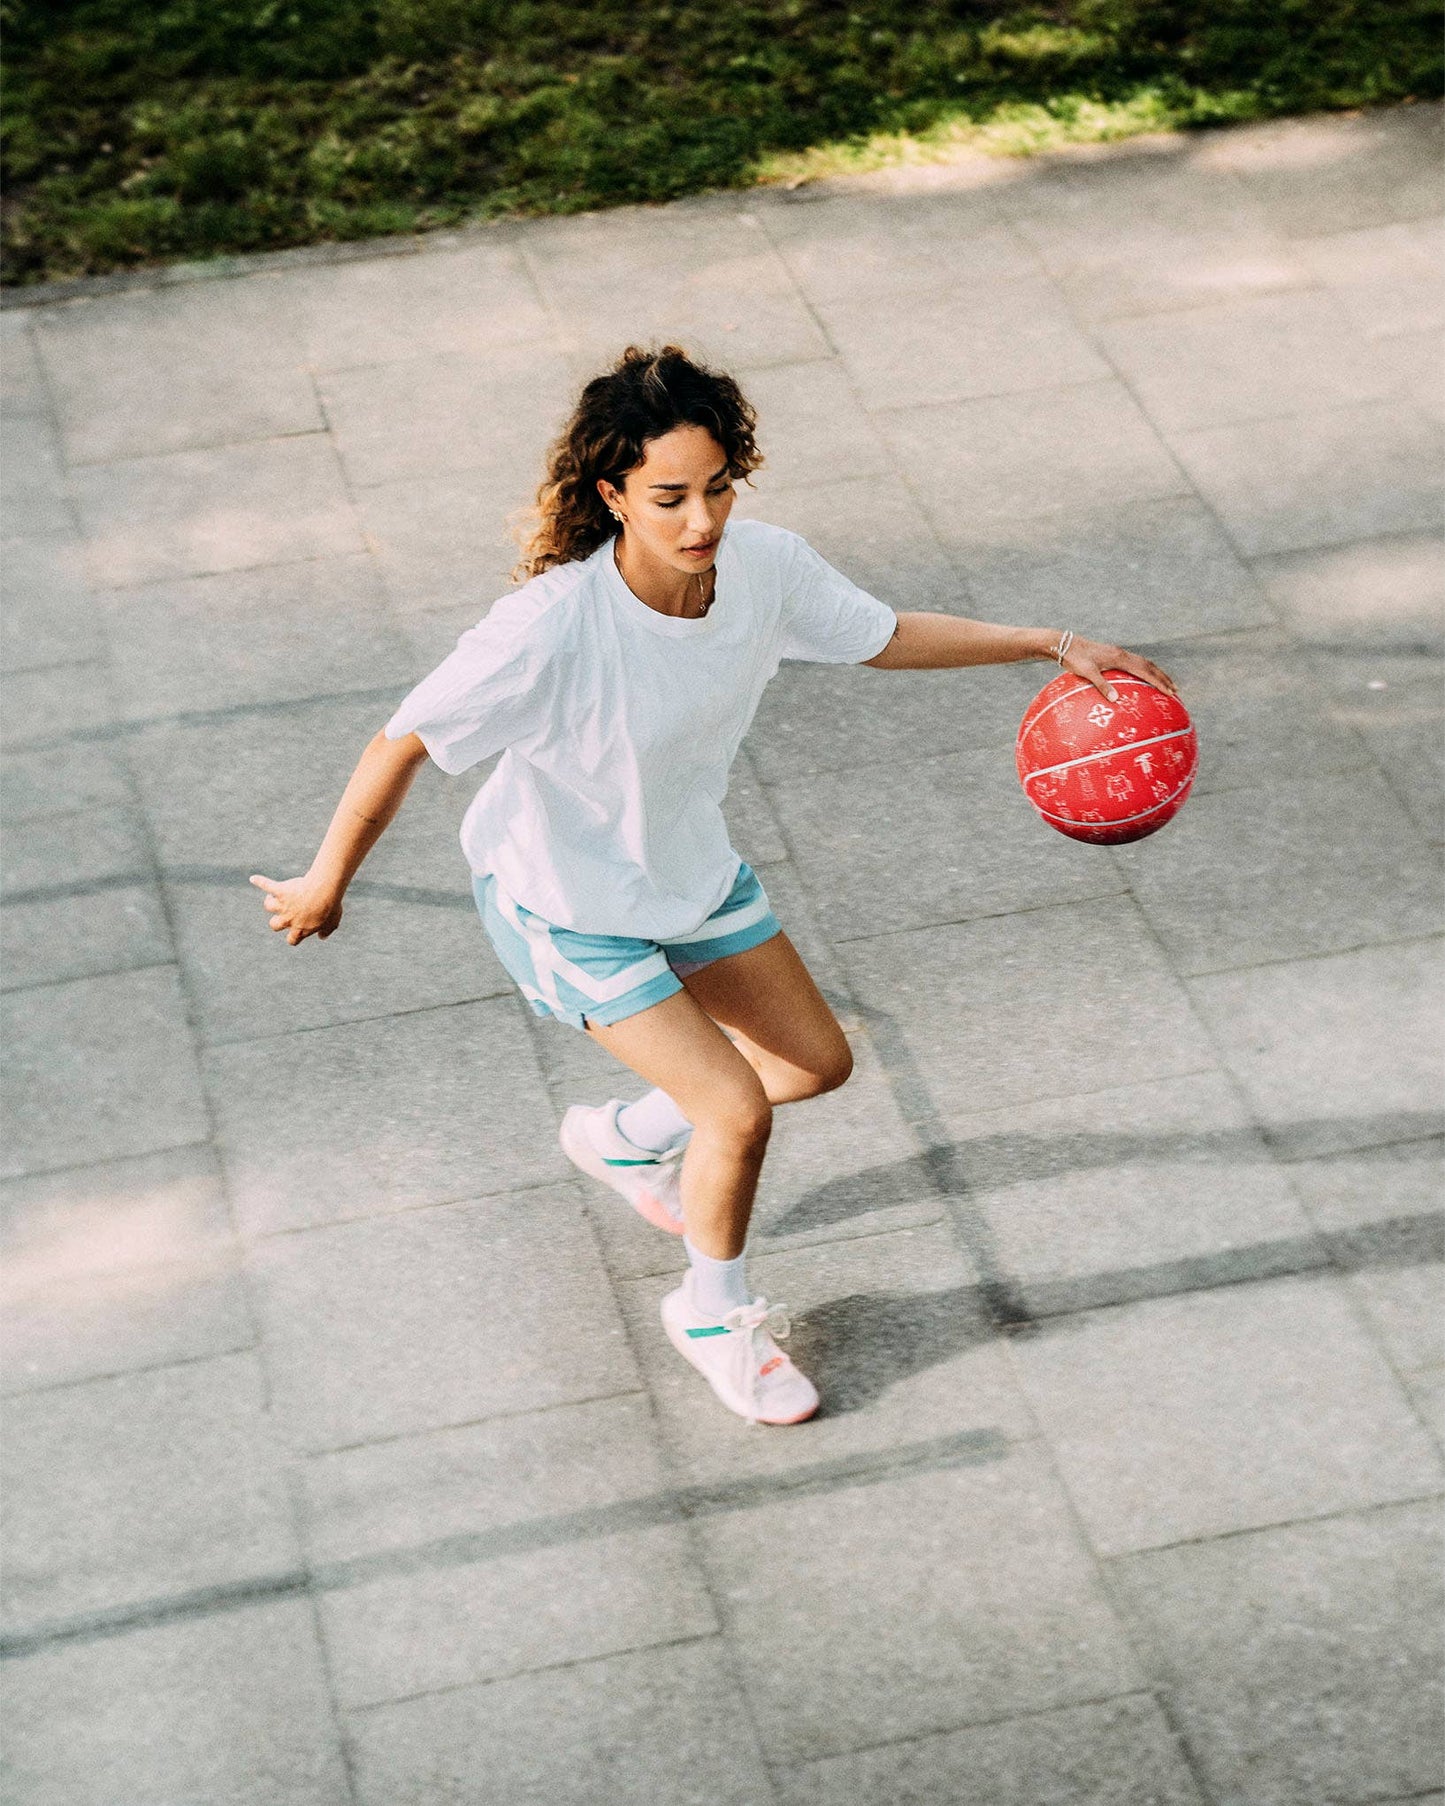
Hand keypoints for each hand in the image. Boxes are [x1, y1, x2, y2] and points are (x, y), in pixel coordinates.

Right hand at [249, 872, 343, 945]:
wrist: (324, 890)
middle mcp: (288, 919)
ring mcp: (282, 905)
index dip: (293, 937)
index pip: (291, 940)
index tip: (295, 931)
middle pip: (274, 925)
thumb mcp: (332, 922)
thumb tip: (322, 937)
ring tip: (274, 896)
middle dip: (277, 921)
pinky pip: (266, 885)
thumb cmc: (330, 906)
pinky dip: (260, 882)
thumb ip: (326, 931)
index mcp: (300, 930)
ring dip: (270, 902)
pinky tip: (254, 879)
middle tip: (284, 912)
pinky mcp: (280, 891)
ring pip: (268, 906)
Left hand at [1060, 637, 1179, 703]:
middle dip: (1162, 678)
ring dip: (1155, 674)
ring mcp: (1117, 654)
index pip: (1145, 670)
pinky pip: (1133, 664)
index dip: (1158, 681)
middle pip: (1149, 666)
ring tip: (1165, 685)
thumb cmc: (1074, 659)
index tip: (1170, 692)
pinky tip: (1142, 680)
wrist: (1064, 644)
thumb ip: (1102, 685)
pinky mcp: (1112, 655)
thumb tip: (1116, 700)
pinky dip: (1143, 671)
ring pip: (1142, 663)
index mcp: (1119, 657)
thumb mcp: (1087, 673)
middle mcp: (1122, 654)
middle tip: (1174, 690)